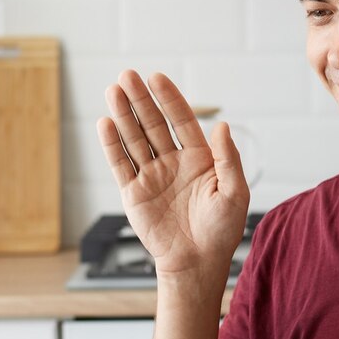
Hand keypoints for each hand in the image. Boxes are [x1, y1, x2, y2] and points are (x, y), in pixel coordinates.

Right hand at [97, 71, 249, 280]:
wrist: (197, 263)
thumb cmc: (221, 231)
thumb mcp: (234, 192)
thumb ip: (227, 158)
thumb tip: (222, 125)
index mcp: (199, 158)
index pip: (181, 120)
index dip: (169, 99)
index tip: (156, 77)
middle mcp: (173, 162)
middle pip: (153, 124)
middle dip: (140, 100)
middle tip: (126, 75)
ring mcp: (151, 176)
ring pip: (134, 139)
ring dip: (123, 115)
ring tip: (113, 90)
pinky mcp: (133, 193)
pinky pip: (120, 164)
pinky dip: (112, 145)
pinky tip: (105, 123)